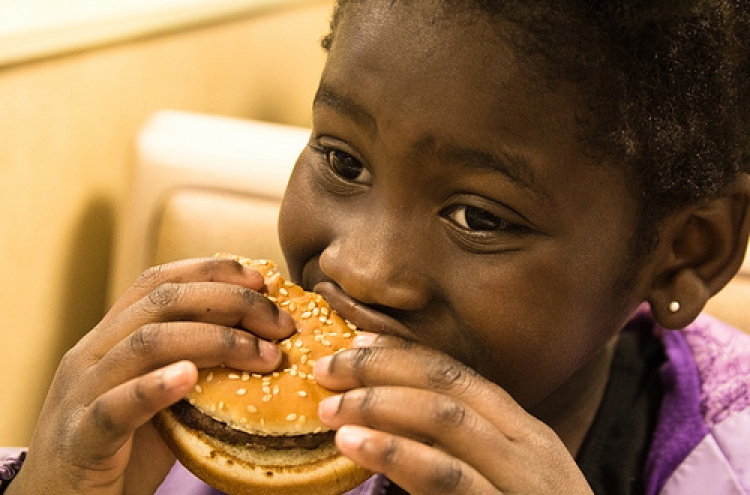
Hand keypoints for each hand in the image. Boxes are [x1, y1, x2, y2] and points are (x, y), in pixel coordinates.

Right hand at [9, 258, 294, 494]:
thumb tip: (266, 347)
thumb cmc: (122, 451)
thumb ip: (196, 370)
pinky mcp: (80, 437)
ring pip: (146, 343)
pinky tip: (189, 377)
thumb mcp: (162, 400)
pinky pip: (116, 406)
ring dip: (216, 341)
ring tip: (264, 355)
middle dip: (231, 302)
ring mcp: (82, 393)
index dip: (213, 271)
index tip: (262, 279)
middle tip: (281, 323)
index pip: (160, 282)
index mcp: (110, 337)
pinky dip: (155, 386)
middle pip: (163, 301)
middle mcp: (92, 353)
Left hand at [314, 334, 593, 494]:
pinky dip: (398, 453)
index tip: (356, 345)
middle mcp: (528, 446)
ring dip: (381, 404)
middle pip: (447, 384)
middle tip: (327, 371)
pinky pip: (448, 476)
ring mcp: (522, 479)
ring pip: (447, 419)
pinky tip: (357, 444)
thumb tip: (394, 425)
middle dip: (380, 370)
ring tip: (332, 409)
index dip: (402, 354)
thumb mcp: (507, 479)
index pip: (458, 374)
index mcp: (525, 432)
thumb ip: (464, 451)